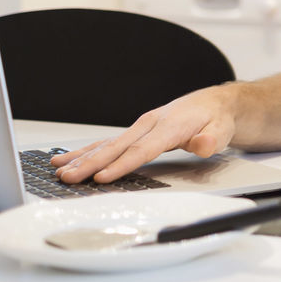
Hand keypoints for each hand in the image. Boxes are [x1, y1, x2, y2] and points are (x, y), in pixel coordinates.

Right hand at [51, 86, 237, 183]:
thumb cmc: (216, 119)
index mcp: (170, 126)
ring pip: (107, 144)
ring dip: (82, 157)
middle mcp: (150, 124)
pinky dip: (86, 150)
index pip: (143, 149)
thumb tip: (203, 144)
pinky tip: (66, 159)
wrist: (214, 104)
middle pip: (117, 147)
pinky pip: (107, 142)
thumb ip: (212, 139)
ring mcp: (141, 126)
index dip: (122, 164)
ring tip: (58, 170)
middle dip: (90, 163)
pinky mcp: (136, 130)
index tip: (102, 177)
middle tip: (68, 178)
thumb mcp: (222, 130)